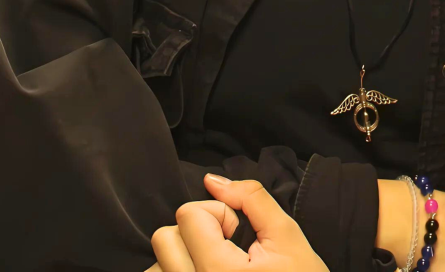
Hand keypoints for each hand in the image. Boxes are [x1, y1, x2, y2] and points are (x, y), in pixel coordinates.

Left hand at [147, 174, 326, 271]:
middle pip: (164, 237)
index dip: (219, 213)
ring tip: (218, 266)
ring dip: (184, 255)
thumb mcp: (286, 235)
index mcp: (219, 271)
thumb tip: (212, 180)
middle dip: (195, 230)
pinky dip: (180, 271)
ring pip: (158, 263)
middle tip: (225, 246)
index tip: (239, 232)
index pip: (188, 215)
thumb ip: (251, 198)